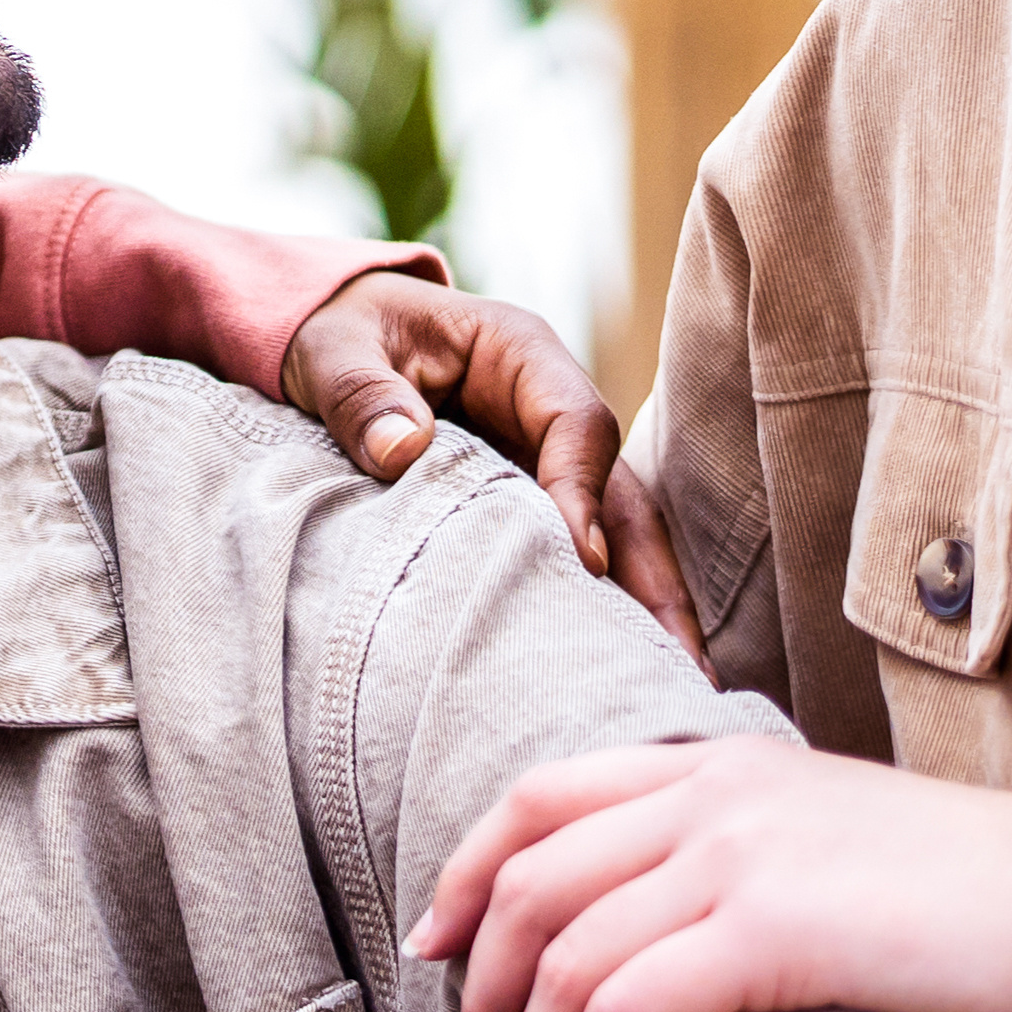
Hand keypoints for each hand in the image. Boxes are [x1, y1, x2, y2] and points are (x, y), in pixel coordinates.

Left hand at [282, 267, 703, 668]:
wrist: (329, 334)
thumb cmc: (339, 332)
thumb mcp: (332, 350)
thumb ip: (360, 393)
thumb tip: (400, 450)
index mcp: (520, 353)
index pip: (576, 422)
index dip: (582, 491)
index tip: (584, 561)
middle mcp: (550, 406)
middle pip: (621, 490)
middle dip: (655, 574)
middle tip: (682, 658)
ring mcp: (546, 457)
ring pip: (615, 531)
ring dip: (646, 603)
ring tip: (676, 680)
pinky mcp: (529, 499)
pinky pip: (574, 551)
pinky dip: (601, 604)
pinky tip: (615, 664)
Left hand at [405, 737, 1011, 1011]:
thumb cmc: (986, 901)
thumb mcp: (837, 845)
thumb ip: (746, 863)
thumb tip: (668, 944)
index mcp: (720, 765)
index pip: (542, 799)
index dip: (469, 875)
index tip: (434, 948)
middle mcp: (710, 795)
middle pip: (530, 883)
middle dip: (479, 988)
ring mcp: (736, 855)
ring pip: (561, 956)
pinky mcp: (769, 928)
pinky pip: (621, 1007)